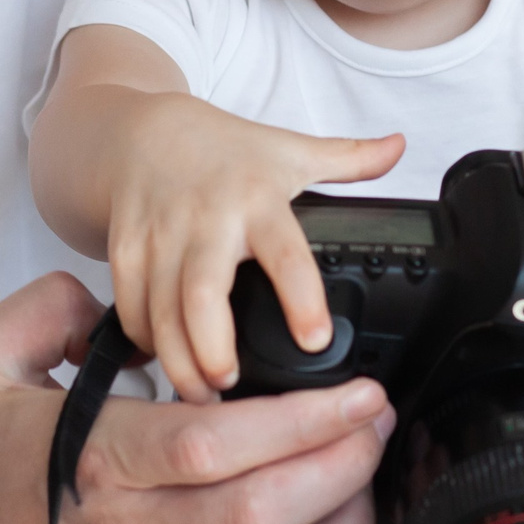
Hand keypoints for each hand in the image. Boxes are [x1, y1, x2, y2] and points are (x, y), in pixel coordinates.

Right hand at [0, 273, 391, 523]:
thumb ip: (40, 309)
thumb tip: (105, 295)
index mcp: (92, 463)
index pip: (207, 443)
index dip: (293, 417)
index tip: (346, 386)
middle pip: (261, 506)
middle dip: (340, 456)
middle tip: (375, 413)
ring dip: (343, 520)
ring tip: (369, 466)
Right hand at [103, 97, 402, 401]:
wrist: (143, 130)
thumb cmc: (224, 150)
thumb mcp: (290, 148)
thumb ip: (349, 158)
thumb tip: (400, 147)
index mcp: (257, 199)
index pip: (284, 252)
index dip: (301, 298)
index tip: (315, 340)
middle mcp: (207, 220)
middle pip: (204, 293)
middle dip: (213, 347)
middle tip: (231, 384)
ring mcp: (160, 236)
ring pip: (161, 310)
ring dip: (178, 359)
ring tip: (202, 393)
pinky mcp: (123, 250)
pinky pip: (130, 307)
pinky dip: (145, 341)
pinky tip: (166, 362)